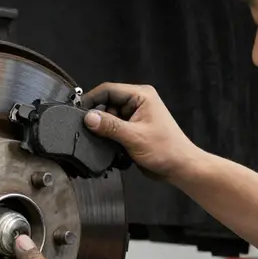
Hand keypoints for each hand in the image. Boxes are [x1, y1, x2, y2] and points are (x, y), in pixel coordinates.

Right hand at [82, 83, 200, 182]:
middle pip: (106, 103)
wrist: (180, 168)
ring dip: (103, 130)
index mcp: (140, 96)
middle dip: (97, 118)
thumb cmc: (164, 149)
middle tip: (88, 132)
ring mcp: (134, 116)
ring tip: (100, 142)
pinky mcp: (132, 129)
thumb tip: (87, 117)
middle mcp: (136, 102)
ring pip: (108, 118)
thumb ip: (110, 126)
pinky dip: (108, 137)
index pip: (108, 90)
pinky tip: (108, 146)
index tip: (77, 113)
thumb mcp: (134, 137)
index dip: (92, 100)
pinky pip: (113, 128)